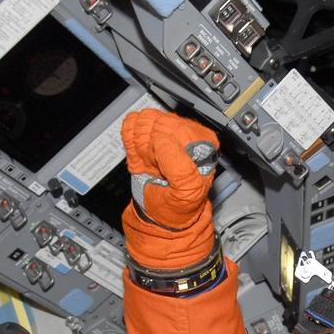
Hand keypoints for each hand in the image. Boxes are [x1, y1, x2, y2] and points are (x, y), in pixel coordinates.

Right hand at [122, 108, 218, 231]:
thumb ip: (179, 167)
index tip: (163, 166)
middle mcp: (186, 132)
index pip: (178, 127)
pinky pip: (131, 124)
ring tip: (152, 162)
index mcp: (204, 143)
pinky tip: (141, 155)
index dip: (164, 147)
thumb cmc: (179, 205)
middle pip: (159, 121)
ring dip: (141, 145)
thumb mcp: (186, 193)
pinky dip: (130, 141)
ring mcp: (165, 131)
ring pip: (144, 120)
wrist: (160, 214)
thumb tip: (162, 141)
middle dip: (152, 148)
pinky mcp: (146, 134)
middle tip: (157, 167)